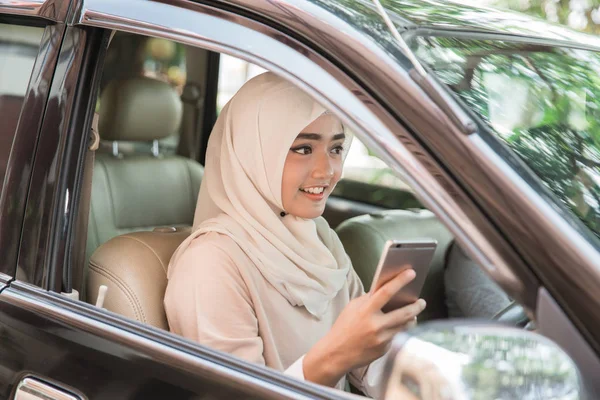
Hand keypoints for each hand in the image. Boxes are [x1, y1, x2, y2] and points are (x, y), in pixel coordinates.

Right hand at [303, 268, 425, 386]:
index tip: (411, 273)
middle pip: (404, 313)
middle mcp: (376, 325)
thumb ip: (369, 300)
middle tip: (422, 301)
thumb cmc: (344, 326)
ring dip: (411, 318)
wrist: (336, 354)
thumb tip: (386, 291)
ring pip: (404, 326)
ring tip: (414, 313)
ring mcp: (382, 339)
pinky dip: (394, 330)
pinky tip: (391, 328)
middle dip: (416, 306)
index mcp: (366, 311)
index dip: (400, 281)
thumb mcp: (352, 308)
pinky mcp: (384, 349)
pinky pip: (394, 336)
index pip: (386, 292)